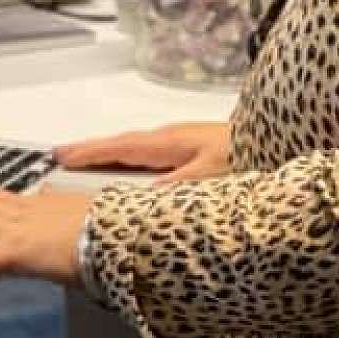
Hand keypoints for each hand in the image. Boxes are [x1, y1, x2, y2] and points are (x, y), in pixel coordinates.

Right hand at [54, 122, 230, 183]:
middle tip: (61, 157)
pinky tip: (132, 170)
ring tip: (87, 163)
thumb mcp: (208, 179)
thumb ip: (172, 188)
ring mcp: (181, 142)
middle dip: (90, 151)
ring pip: (134, 148)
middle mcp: (169, 139)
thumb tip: (138, 198)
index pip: (117, 148)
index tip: (59, 156)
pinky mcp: (193, 148)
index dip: (87, 152)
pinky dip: (129, 159)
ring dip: (109, 154)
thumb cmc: (247, 155)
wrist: (279, 138)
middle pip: (120, 144)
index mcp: (167, 144)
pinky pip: (149, 153)